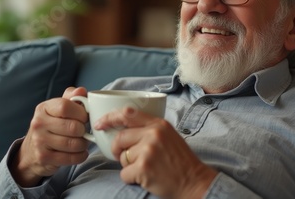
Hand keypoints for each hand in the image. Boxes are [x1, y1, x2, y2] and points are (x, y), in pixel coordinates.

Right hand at [10, 87, 88, 186]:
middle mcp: (39, 123)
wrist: (31, 151)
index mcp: (44, 108)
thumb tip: (82, 91)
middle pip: (73, 127)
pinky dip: (80, 156)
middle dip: (84, 130)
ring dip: (83, 144)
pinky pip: (71, 158)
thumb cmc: (52, 125)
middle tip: (83, 131)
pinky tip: (80, 152)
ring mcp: (39, 141)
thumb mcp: (59, 108)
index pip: (66, 106)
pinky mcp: (44, 157)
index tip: (84, 117)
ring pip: (74, 144)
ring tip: (82, 142)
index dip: (81, 113)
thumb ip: (72, 98)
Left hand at [94, 107, 217, 198]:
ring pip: (122, 157)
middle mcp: (154, 134)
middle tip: (123, 156)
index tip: (100, 123)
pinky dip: (131, 178)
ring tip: (146, 168)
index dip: (110, 118)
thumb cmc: (180, 160)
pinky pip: (124, 173)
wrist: (194, 181)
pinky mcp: (144, 168)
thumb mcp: (169, 136)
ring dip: (129, 166)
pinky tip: (145, 178)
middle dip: (117, 149)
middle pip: (120, 138)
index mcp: (159, 124)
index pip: (128, 113)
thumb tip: (122, 129)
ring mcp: (148, 150)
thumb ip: (149, 129)